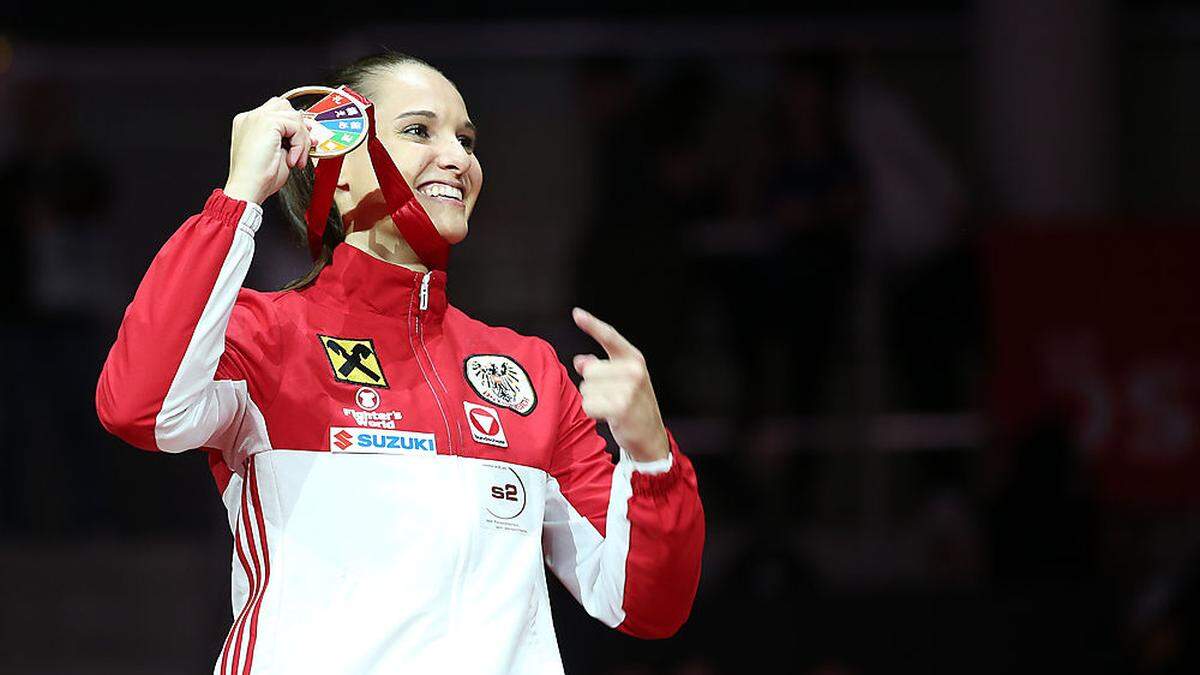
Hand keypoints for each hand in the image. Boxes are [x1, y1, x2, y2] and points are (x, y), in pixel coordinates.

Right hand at [223, 96, 317, 204]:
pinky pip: (295, 125)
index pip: (277, 112)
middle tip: (304, 148)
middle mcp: (251, 117)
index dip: (295, 125)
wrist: (248, 188)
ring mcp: (257, 117)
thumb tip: (308, 133)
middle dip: (300, 127)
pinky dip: (299, 144)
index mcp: (250, 124)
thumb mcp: (279, 154)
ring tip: (296, 160)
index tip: (305, 141)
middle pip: (285, 107)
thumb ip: (290, 140)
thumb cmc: (259, 178)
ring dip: (302, 140)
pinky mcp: (266, 122)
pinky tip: (292, 160)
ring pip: (293, 116)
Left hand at [571, 307, 669, 462]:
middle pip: (589, 371)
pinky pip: (589, 406)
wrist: (650, 436)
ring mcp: (629, 389)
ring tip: (612, 407)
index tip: (577, 314)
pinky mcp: (621, 408)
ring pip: (587, 389)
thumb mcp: (621, 381)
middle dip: (593, 386)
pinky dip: (594, 413)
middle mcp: (633, 370)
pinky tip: (609, 417)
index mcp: (633, 358)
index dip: (592, 324)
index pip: (610, 337)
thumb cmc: (633, 404)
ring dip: (593, 401)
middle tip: (611, 396)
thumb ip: (600, 367)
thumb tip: (580, 361)